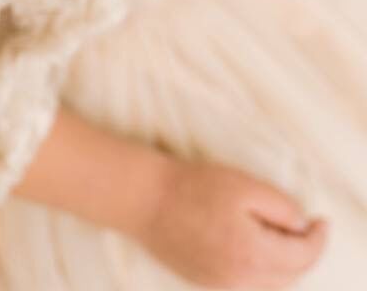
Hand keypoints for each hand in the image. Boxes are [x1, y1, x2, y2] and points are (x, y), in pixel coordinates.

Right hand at [133, 156, 329, 288]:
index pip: (303, 257)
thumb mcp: (244, 186)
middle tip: (302, 226)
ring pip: (271, 285)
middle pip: (291, 277)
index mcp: (254, 254)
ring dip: (283, 265)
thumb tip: (300, 226)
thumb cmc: (193, 187)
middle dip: (303, 253)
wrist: (145, 200)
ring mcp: (223, 286)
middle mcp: (241, 280)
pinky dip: (261, 271)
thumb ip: (281, 208)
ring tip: (278, 234)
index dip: (318, 238)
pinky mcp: (207, 283)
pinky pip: (248, 285)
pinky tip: (252, 246)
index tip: (322, 221)